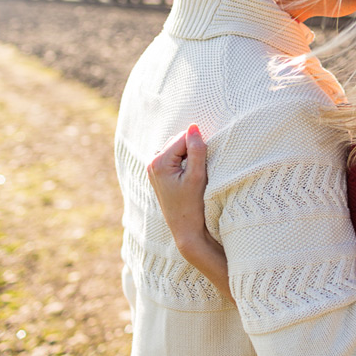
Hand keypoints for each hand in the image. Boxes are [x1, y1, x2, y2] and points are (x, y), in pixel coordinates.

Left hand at [147, 124, 210, 254]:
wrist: (185, 229)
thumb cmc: (193, 204)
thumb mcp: (197, 175)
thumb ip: (196, 150)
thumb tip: (194, 127)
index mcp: (159, 162)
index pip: (183, 138)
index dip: (198, 147)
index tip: (204, 165)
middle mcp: (152, 163)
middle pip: (178, 141)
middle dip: (192, 150)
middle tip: (199, 171)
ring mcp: (153, 169)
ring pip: (177, 148)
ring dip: (188, 155)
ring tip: (194, 175)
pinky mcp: (158, 174)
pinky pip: (174, 157)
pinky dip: (184, 161)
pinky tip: (188, 177)